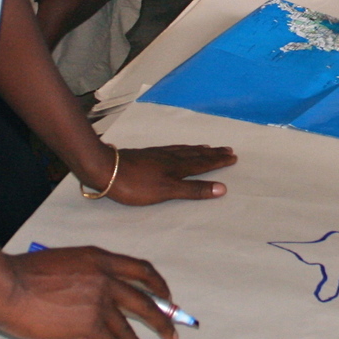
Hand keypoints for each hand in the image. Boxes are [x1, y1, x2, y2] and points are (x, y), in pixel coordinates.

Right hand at [0, 246, 181, 338]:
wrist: (8, 285)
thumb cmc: (24, 272)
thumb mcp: (64, 260)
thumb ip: (84, 273)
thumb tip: (91, 293)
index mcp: (100, 258)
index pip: (140, 269)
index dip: (157, 284)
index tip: (166, 296)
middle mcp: (105, 278)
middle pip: (144, 300)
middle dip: (161, 317)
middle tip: (171, 331)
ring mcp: (99, 302)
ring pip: (128, 325)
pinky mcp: (88, 325)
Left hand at [103, 144, 237, 204]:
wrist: (106, 169)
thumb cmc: (137, 186)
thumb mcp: (167, 191)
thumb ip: (193, 190)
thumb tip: (222, 188)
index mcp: (177, 168)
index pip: (203, 163)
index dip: (218, 161)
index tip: (232, 156)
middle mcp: (171, 158)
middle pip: (196, 154)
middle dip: (212, 153)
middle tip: (227, 149)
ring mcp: (158, 155)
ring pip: (184, 151)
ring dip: (198, 150)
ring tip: (208, 147)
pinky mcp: (146, 155)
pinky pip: (172, 149)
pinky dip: (181, 148)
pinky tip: (177, 150)